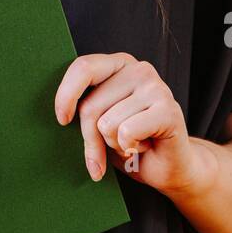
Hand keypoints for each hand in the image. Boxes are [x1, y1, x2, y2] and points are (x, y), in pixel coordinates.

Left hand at [54, 53, 212, 195]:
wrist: (170, 167)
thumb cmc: (131, 143)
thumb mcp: (100, 123)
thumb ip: (86, 111)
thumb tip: (61, 115)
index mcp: (118, 64)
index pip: (83, 67)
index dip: (66, 95)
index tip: (63, 120)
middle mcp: (139, 69)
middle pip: (90, 105)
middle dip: (92, 138)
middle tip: (109, 147)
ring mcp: (156, 87)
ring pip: (107, 123)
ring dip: (116, 144)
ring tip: (134, 142)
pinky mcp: (168, 110)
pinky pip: (127, 132)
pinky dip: (130, 148)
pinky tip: (145, 145)